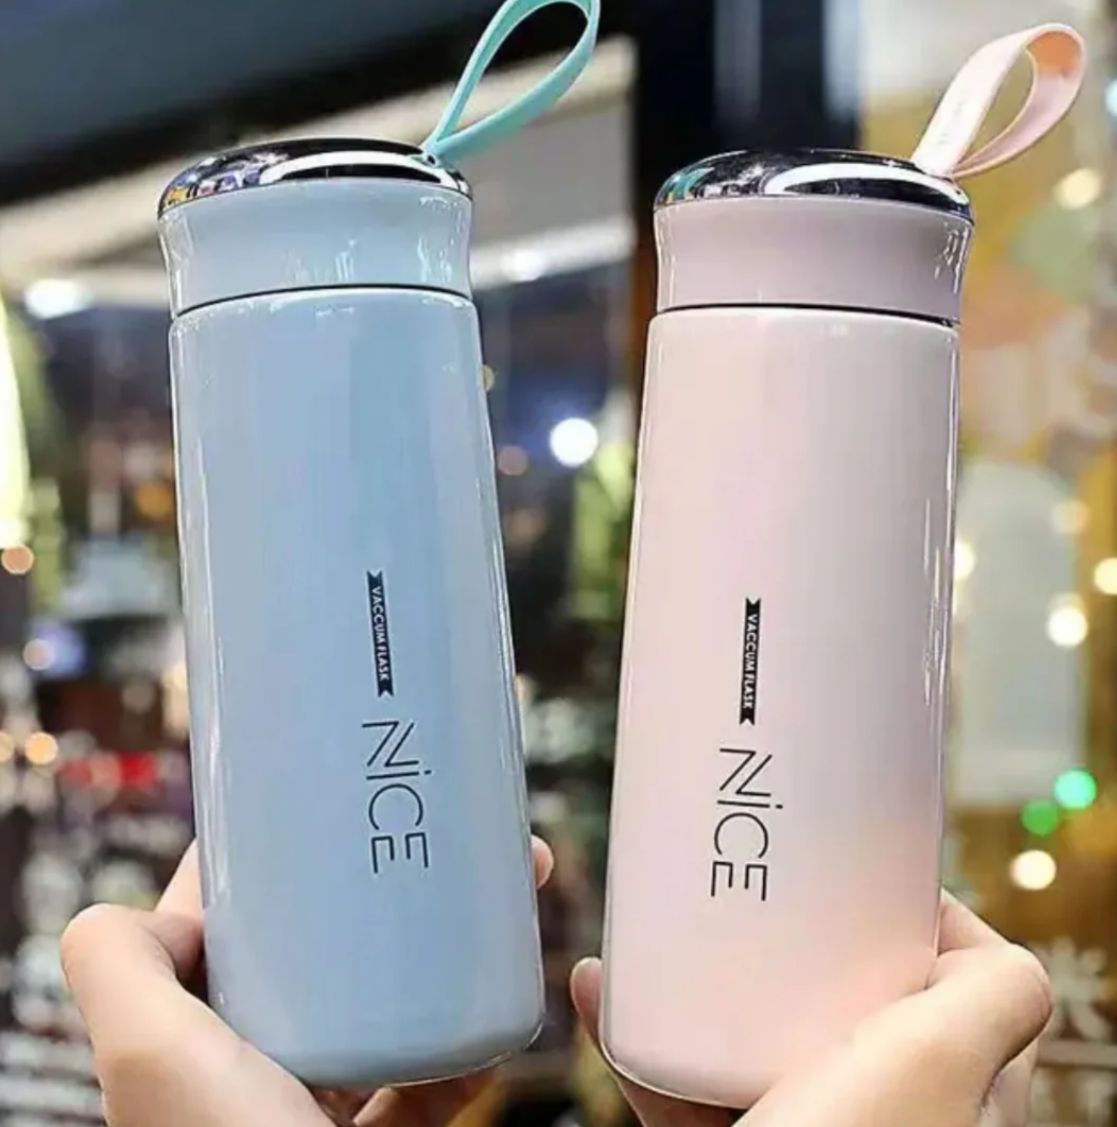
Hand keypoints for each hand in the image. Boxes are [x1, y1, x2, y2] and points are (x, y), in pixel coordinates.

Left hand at [62, 838, 553, 1126]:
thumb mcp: (146, 1053)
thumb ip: (115, 960)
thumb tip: (158, 902)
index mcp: (196, 1037)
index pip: (230, 920)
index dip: (276, 859)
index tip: (334, 805)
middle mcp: (253, 1066)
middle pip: (324, 948)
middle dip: (387, 887)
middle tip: (455, 841)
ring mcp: (318, 1102)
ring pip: (389, 1000)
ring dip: (450, 947)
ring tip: (501, 897)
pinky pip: (433, 1074)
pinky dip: (471, 1040)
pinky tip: (502, 1005)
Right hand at [572, 896, 1051, 1126]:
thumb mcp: (942, 1061)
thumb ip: (995, 992)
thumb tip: (982, 935)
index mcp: (954, 1093)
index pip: (958, 986)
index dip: (916, 925)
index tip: (858, 883)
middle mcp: (883, 1114)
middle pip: (846, 1001)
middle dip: (792, 946)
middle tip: (753, 902)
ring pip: (755, 1038)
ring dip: (697, 983)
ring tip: (658, 936)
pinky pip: (684, 1085)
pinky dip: (641, 1043)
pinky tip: (601, 998)